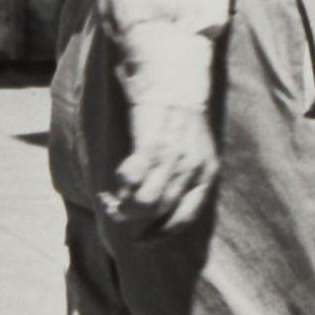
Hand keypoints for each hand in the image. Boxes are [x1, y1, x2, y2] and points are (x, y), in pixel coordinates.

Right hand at [104, 89, 219, 238]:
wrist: (173, 73)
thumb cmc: (178, 111)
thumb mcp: (192, 147)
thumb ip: (180, 174)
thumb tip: (157, 203)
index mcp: (206, 172)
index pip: (184, 218)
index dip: (160, 235)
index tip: (141, 241)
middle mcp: (192, 168)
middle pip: (160, 213)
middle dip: (133, 222)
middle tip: (114, 213)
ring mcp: (174, 157)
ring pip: (146, 203)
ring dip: (122, 207)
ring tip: (109, 201)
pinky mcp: (153, 143)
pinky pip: (133, 178)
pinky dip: (121, 185)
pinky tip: (114, 182)